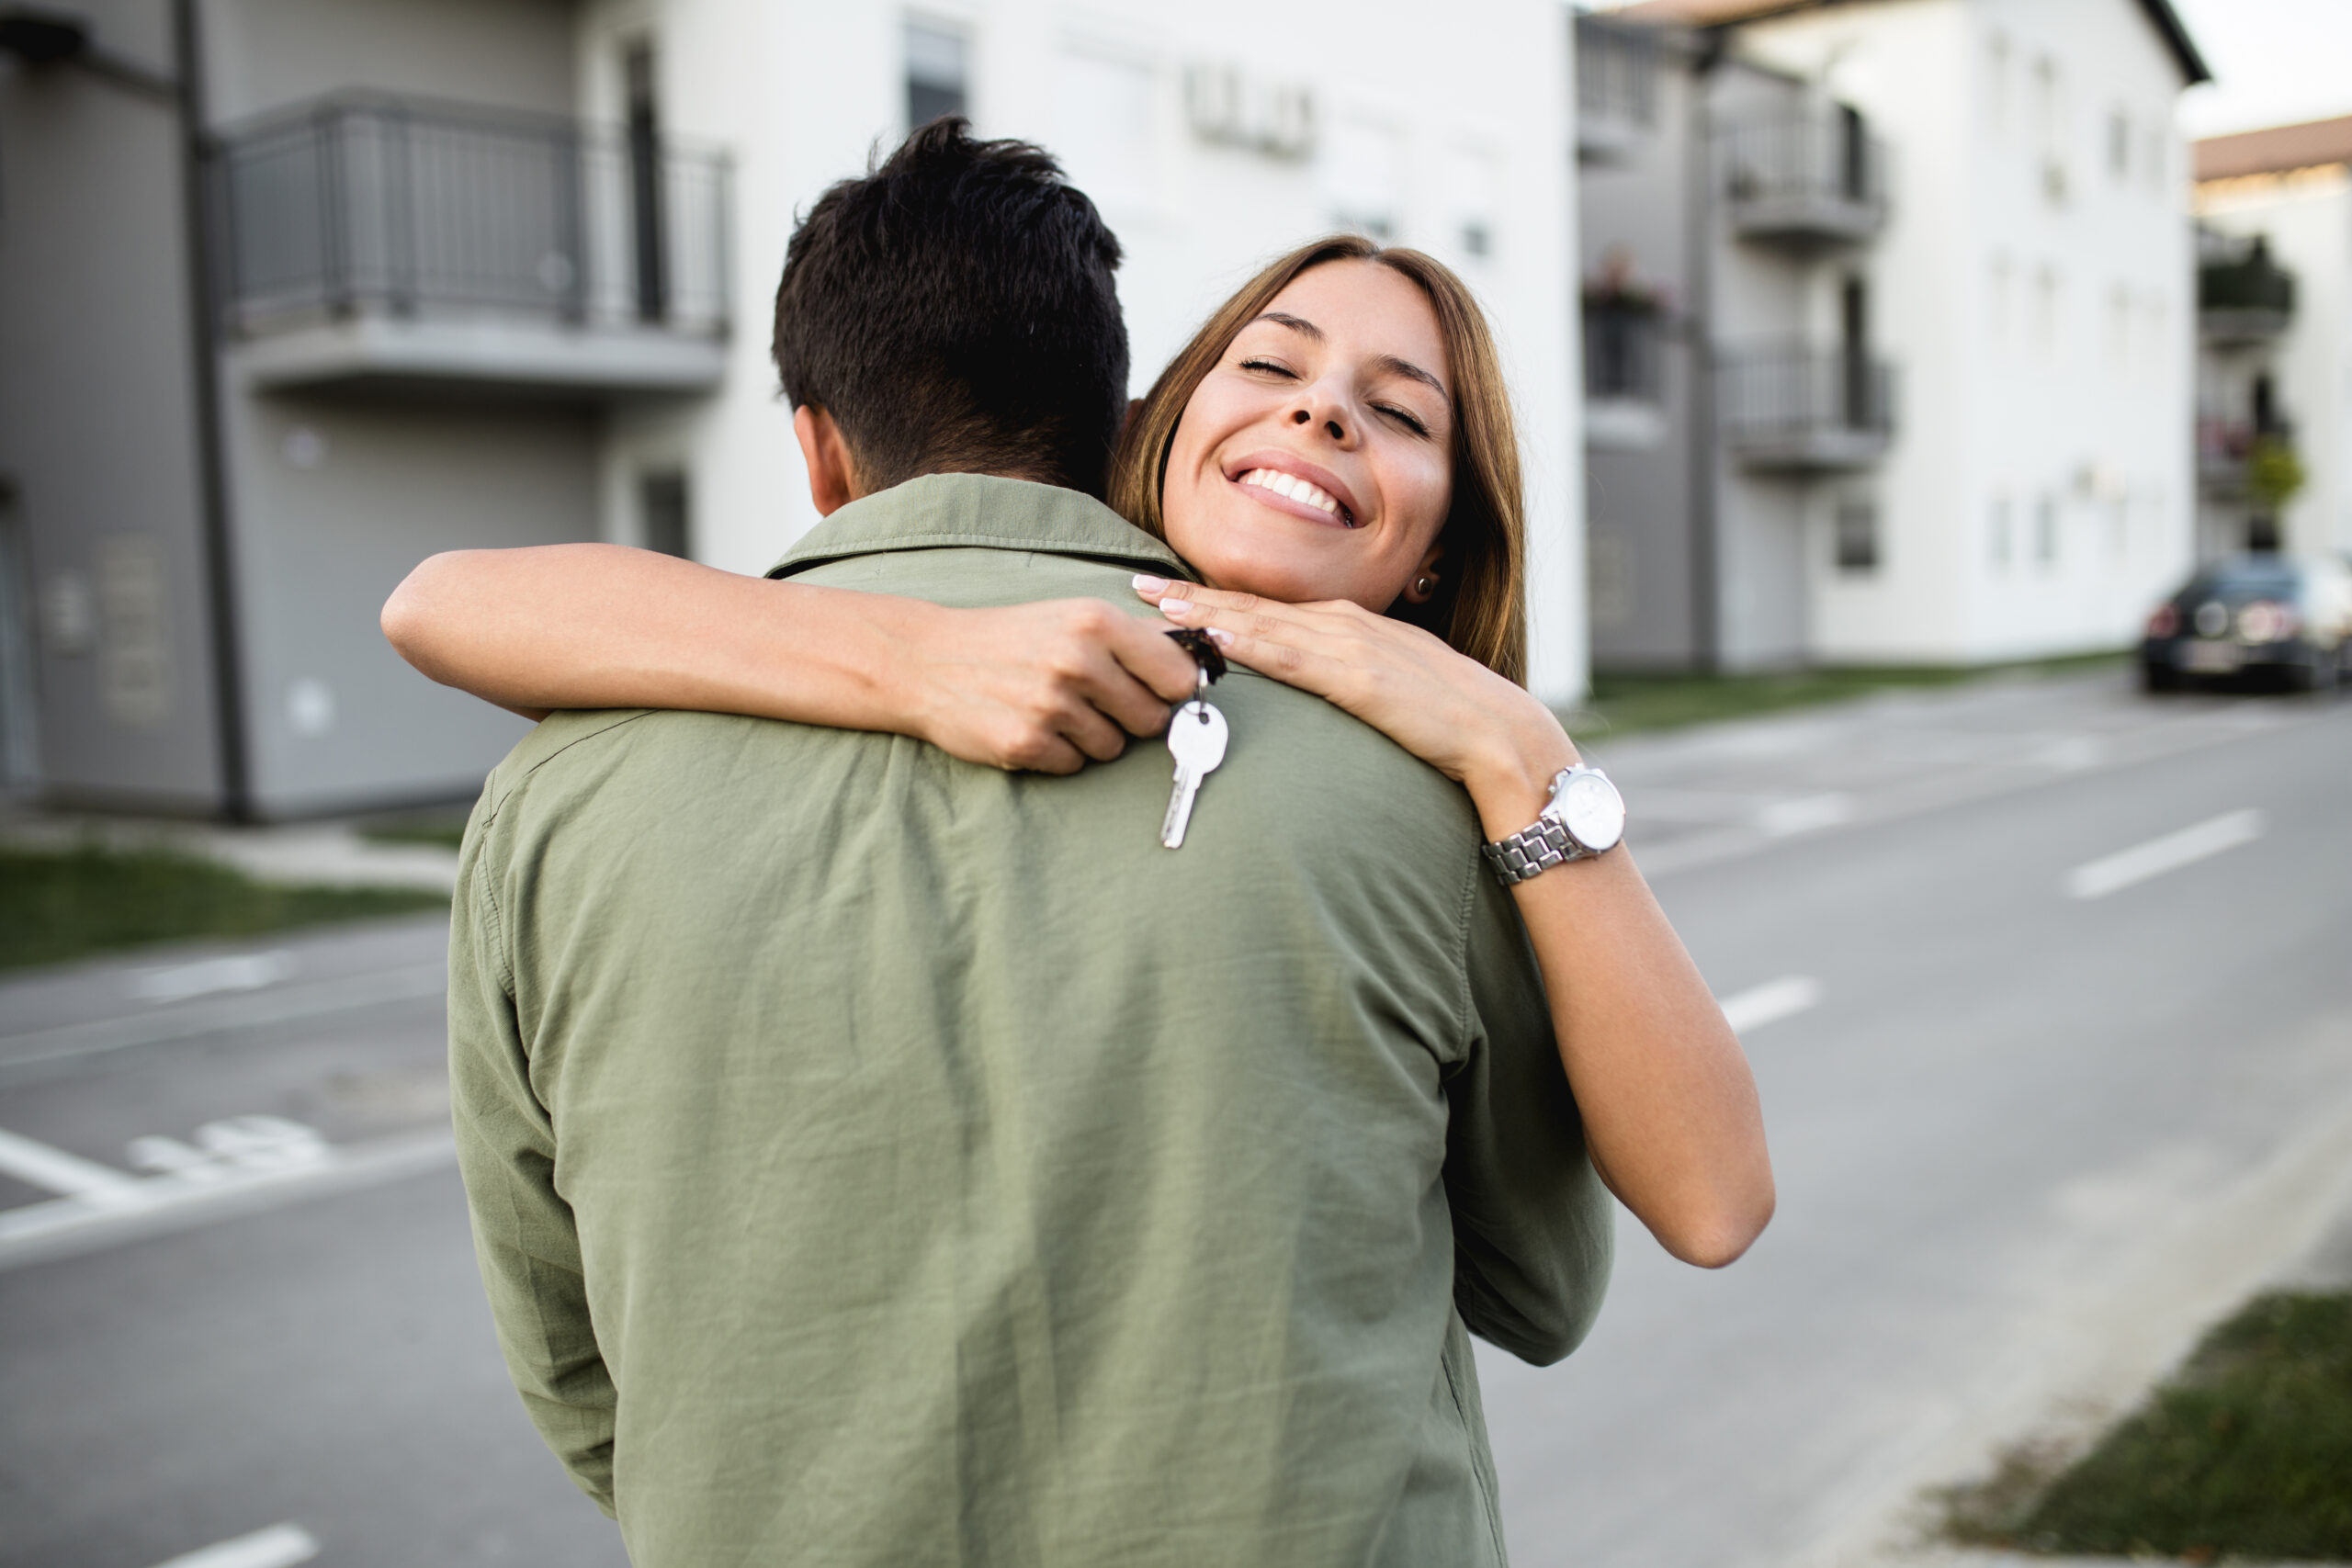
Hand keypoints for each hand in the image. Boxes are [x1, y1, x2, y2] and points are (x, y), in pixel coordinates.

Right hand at [902, 597, 1203, 773]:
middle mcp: (1077, 661)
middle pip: (1152, 720)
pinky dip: (1059, 754)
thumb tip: (1203, 654)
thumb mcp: (1072, 616)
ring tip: (1054, 709)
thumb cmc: (1012, 638)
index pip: (1178, 676)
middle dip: (1131, 718)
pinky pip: (1075, 765)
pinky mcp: (1026, 743)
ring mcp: (1050, 705)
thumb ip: (1136, 637)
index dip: (1173, 691)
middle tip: (1094, 702)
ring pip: (1113, 747)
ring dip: (1092, 737)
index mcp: (1095, 622)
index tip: (1158, 693)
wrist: (928, 660)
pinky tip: (1032, 726)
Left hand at [1137, 577, 1579, 832]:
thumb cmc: (1447, 713)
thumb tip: (1309, 683)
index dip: (1214, 597)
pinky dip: (1249, 644)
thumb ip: (1346, 674)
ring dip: (1206, 612)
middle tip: (1138, 583)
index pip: (1267, 607)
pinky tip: (1215, 638)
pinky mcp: (1358, 678)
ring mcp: (1350, 647)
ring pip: (1262, 624)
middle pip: (1253, 605)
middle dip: (1192, 594)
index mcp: (1348, 624)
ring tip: (1158, 605)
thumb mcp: (1389, 681)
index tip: (1168, 590)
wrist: (1496, 730)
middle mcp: (1343, 624)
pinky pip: (1292, 659)